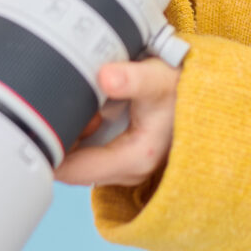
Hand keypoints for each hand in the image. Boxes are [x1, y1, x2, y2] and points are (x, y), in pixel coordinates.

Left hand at [55, 57, 179, 186]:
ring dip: (74, 137)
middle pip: (71, 168)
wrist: (208, 98)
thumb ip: (133, 78)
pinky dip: (85, 136)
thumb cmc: (182, 89)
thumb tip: (106, 77)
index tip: (43, 121)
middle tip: (70, 108)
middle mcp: (130, 173)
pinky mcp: (126, 162)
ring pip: (81, 162)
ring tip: (87, 109)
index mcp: (134, 160)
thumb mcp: (159, 78)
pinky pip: (92, 156)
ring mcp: (128, 170)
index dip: (50, 148)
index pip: (71, 171)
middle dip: (62, 140)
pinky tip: (95, 113)